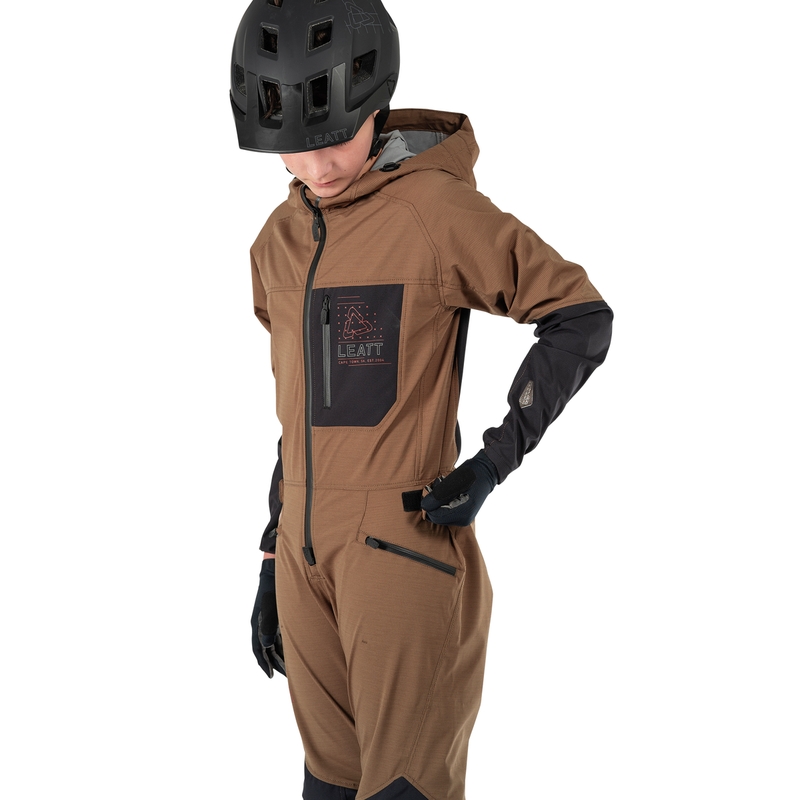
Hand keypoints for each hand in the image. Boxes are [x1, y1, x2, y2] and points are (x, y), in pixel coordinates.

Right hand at [250, 557, 285, 677]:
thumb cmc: (274, 588)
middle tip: (284, 675)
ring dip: (280, 655)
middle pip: (266, 649)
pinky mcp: (277, 616)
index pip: (258, 649)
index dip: (263, 663)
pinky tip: (292, 650)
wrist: (275, 571)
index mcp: (257, 623)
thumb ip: (268, 625)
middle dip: (274, 663)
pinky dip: (284, 645)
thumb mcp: (271, 607)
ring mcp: (268, 621)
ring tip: (289, 667)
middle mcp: (261, 624)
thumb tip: (266, 645)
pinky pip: (279, 635)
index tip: (270, 675)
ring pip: (273, 644)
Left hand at [420, 450, 498, 526]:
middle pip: (437, 518)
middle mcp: (464, 519)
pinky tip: (449, 496)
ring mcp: (465, 519)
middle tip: (438, 489)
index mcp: (462, 512)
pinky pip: (447, 515)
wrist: (485, 473)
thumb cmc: (468, 474)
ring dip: (438, 505)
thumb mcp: (451, 482)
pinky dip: (444, 506)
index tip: (431, 490)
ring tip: (445, 492)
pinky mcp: (465, 517)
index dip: (428, 503)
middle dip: (433, 505)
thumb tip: (424, 506)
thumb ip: (436, 496)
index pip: (435, 515)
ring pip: (441, 517)